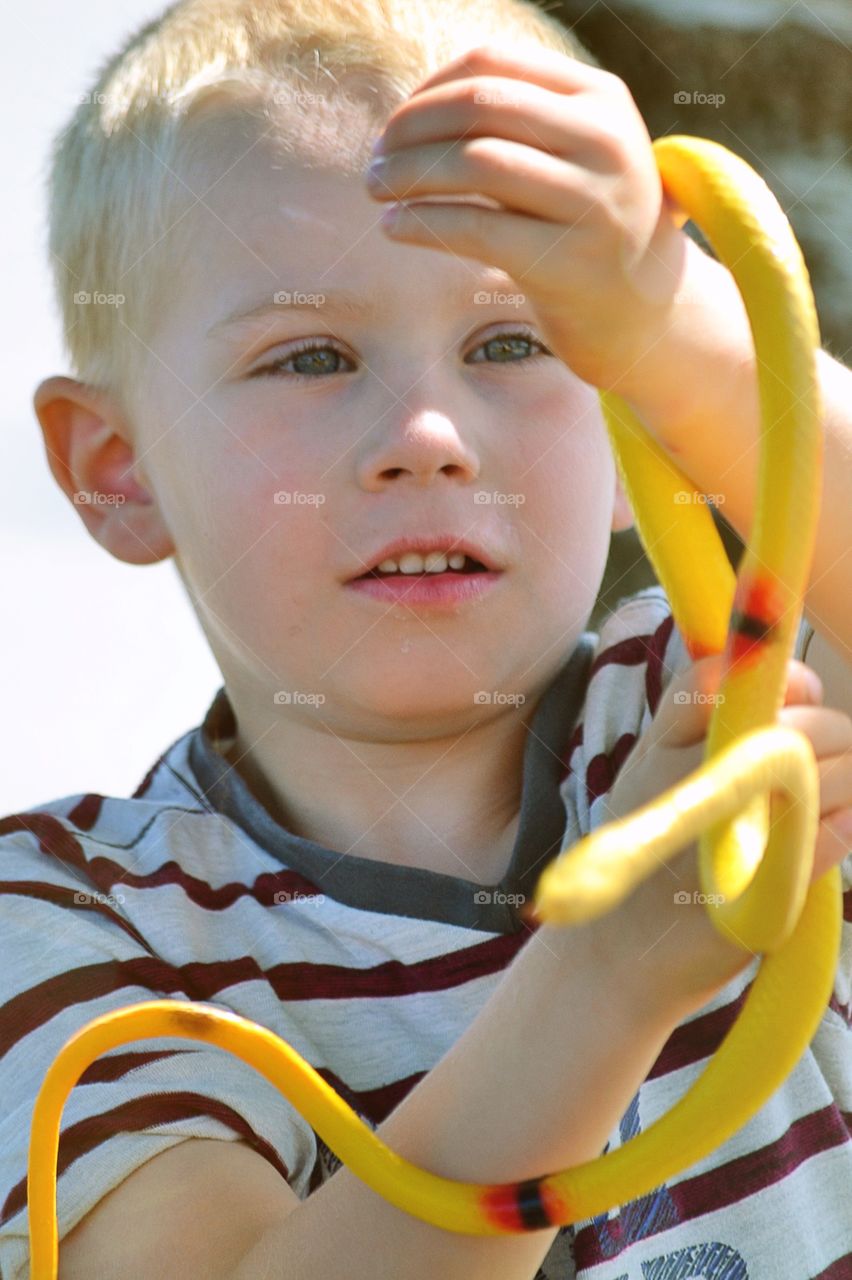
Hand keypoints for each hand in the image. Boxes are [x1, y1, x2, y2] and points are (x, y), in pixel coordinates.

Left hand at [365, 40, 687, 389]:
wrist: (643, 311)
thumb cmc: (583, 225)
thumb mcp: (570, 155)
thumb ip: (515, 122)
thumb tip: (410, 114)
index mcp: (600, 98)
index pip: (493, 64)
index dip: (428, 90)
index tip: (396, 126)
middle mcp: (603, 141)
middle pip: (479, 106)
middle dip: (410, 130)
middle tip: (374, 161)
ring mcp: (592, 203)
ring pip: (475, 163)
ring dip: (408, 174)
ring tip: (376, 191)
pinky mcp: (568, 263)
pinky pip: (477, 229)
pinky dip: (423, 223)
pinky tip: (395, 227)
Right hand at [600, 655, 851, 1014]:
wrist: (620, 953)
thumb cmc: (653, 853)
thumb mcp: (653, 771)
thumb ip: (707, 724)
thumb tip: (801, 688)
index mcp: (660, 744)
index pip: (730, 675)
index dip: (784, 680)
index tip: (799, 700)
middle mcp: (688, 778)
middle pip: (801, 726)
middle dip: (834, 735)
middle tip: (832, 759)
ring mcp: (725, 832)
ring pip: (829, 775)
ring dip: (847, 782)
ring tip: (829, 800)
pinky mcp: (762, 888)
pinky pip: (837, 831)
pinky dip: (847, 824)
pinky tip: (833, 830)